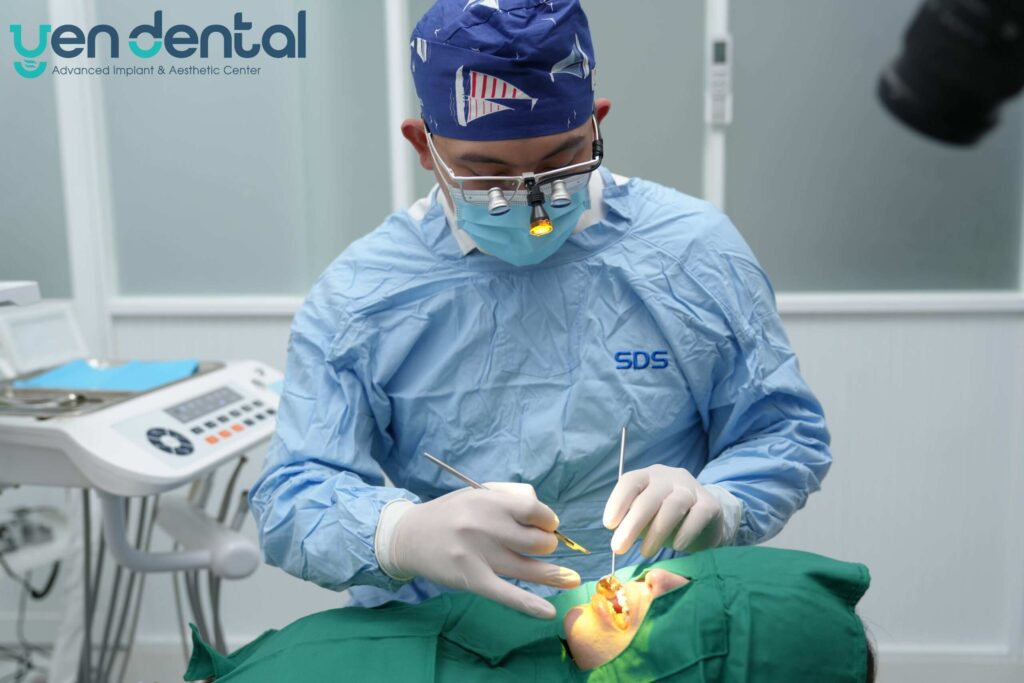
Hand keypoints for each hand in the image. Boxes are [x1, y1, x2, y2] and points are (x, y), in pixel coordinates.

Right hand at [389, 482, 580, 618]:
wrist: (408, 536)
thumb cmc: (450, 513)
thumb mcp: (477, 493)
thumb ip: (510, 497)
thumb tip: (543, 514)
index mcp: (488, 501)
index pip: (534, 510)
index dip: (548, 520)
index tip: (547, 525)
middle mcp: (485, 526)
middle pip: (536, 541)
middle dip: (546, 544)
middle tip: (541, 547)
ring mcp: (478, 555)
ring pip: (527, 568)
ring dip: (553, 574)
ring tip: (572, 579)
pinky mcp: (472, 580)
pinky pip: (506, 594)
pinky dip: (529, 604)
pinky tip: (548, 611)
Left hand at [603, 465, 724, 556]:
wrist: (704, 520)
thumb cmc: (664, 518)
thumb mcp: (645, 518)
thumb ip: (631, 522)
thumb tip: (617, 538)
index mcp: (648, 476)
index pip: (630, 482)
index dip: (617, 502)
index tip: (608, 525)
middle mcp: (669, 478)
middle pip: (649, 498)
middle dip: (632, 524)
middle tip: (619, 547)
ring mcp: (691, 489)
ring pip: (673, 506)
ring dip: (657, 531)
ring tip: (645, 552)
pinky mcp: (710, 504)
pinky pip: (698, 515)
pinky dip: (686, 531)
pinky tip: (677, 546)